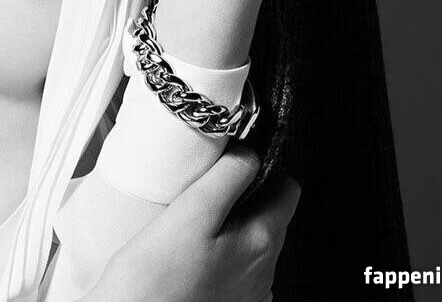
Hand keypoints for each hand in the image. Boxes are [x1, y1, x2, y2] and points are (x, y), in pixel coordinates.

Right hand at [83, 147, 300, 301]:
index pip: (287, 190)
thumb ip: (229, 175)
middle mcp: (263, 272)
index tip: (233, 166)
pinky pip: (238, 267)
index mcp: (260, 242)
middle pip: (271, 214)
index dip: (261, 169)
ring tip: (195, 225)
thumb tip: (250, 153)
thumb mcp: (191, 210)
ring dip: (233, 226)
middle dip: (245, 198)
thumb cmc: (153, 278)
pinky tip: (194, 253)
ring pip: (253, 240)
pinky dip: (222, 253)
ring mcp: (248, 293)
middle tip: (204, 195)